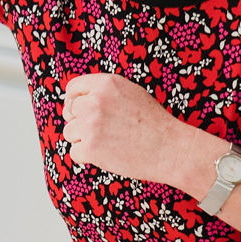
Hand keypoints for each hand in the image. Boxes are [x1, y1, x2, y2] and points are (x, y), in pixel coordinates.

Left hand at [60, 73, 203, 189]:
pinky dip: (86, 157)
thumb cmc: (154, 123)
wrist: (171, 149)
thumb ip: (104, 92)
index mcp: (105, 84)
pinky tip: (107, 155)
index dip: (74, 101)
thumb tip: (77, 98)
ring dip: (83, 140)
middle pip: (69, 112)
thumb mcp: (131, 93)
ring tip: (108, 143)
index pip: (72, 88)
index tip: (78, 111)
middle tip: (101, 132)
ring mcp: (90, 124)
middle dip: (80, 122)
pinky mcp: (90, 147)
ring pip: (69, 132)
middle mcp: (95, 101)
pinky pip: (74, 152)